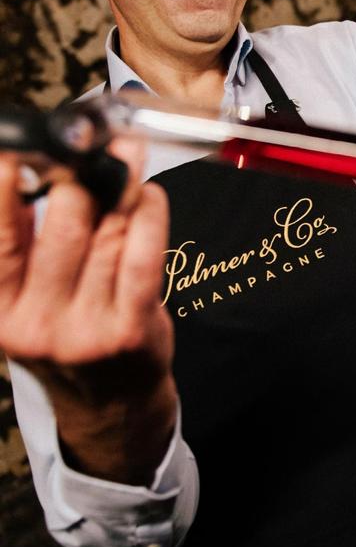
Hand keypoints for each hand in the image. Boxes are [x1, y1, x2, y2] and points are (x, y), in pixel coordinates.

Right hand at [0, 140, 175, 482]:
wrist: (111, 404)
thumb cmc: (69, 332)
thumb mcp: (27, 296)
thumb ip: (26, 238)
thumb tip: (42, 163)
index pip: (0, 232)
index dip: (13, 178)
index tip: (32, 143)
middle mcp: (35, 321)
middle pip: (63, 222)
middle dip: (84, 174)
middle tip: (96, 146)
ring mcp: (85, 328)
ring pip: (109, 233)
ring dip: (123, 187)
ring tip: (128, 159)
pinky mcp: (131, 328)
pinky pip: (145, 254)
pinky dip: (149, 214)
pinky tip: (148, 196)